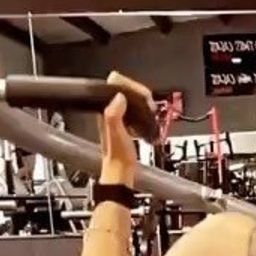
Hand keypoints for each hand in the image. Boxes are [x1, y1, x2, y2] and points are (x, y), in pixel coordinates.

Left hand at [98, 71, 152, 185]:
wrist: (121, 172)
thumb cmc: (118, 156)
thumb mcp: (116, 133)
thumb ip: (114, 114)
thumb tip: (119, 97)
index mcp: (106, 109)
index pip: (115, 83)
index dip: (130, 86)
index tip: (141, 96)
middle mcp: (110, 111)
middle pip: (124, 89)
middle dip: (139, 93)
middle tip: (147, 104)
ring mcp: (118, 118)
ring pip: (131, 99)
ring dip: (143, 103)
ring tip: (149, 111)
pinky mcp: (125, 125)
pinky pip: (135, 111)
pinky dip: (143, 113)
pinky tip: (146, 121)